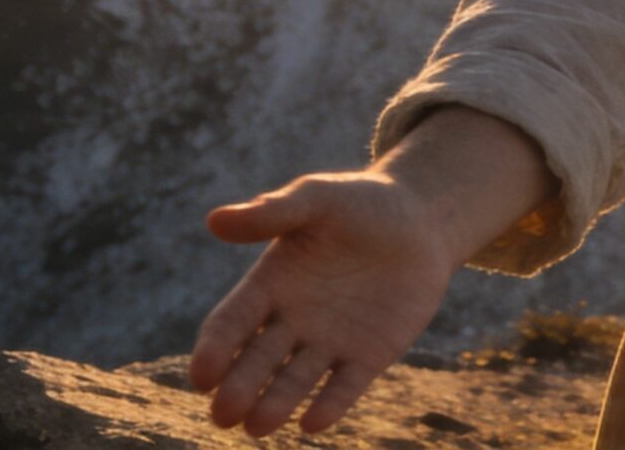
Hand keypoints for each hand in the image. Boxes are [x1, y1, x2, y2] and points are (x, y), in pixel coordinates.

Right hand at [189, 171, 459, 437]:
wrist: (422, 219)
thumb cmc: (362, 203)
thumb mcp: (318, 198)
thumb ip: (272, 211)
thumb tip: (214, 221)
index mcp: (269, 284)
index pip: (231, 323)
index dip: (214, 349)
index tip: (202, 376)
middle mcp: (291, 321)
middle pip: (257, 361)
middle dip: (239, 389)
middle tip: (224, 416)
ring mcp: (329, 342)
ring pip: (295, 380)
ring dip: (276, 404)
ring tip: (258, 426)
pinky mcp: (368, 355)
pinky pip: (345, 385)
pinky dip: (330, 404)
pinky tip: (313, 423)